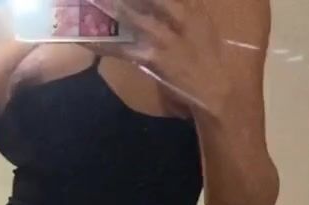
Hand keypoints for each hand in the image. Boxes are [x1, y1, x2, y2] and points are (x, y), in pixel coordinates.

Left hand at [91, 0, 266, 117]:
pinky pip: (123, 50)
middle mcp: (180, 16)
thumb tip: (171, 4)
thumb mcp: (204, 26)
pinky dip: (104, 45)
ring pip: (133, 15)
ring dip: (111, 6)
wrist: (220, 91)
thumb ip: (187, 9)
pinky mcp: (154, 58)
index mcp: (194, 8)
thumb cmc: (212, 59)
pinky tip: (87, 40)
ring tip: (91, 1)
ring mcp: (166, 37)